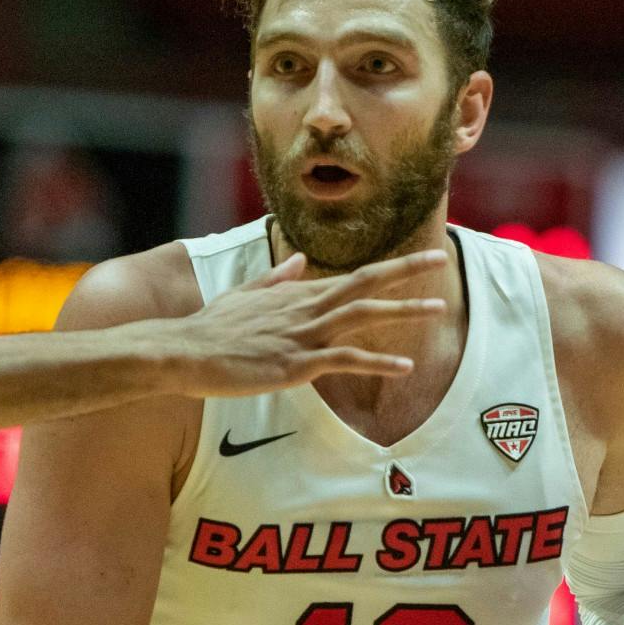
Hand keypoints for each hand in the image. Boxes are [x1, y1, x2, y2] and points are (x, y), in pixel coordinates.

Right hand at [155, 249, 449, 396]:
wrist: (183, 351)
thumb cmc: (211, 327)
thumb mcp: (246, 295)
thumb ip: (277, 279)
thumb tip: (299, 260)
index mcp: (298, 293)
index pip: (354, 275)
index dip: (390, 266)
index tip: (421, 258)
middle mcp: (306, 307)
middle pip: (366, 282)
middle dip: (406, 270)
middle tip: (441, 257)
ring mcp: (303, 334)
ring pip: (363, 315)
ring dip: (402, 311)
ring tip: (438, 309)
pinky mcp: (296, 363)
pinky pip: (346, 359)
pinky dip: (378, 361)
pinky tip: (405, 366)